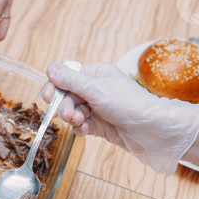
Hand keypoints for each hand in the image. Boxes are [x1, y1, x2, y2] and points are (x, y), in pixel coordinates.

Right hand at [41, 62, 198, 174]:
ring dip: (72, 118)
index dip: (55, 86)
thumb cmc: (129, 104)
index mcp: (96, 74)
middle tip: (68, 115)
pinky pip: (81, 125)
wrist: (151, 130)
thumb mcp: (96, 89)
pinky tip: (85, 130)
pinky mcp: (100, 125)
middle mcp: (96, 89)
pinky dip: (80, 128)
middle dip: (64, 105)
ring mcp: (98, 108)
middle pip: (67, 96)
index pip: (67, 76)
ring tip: (80, 122)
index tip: (48, 97)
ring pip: (73, 112)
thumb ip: (71, 81)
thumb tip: (50, 68)